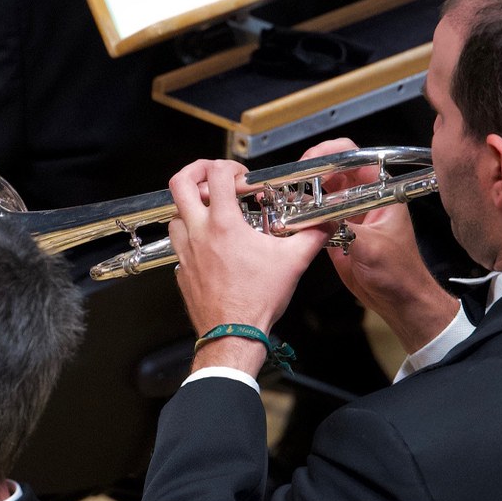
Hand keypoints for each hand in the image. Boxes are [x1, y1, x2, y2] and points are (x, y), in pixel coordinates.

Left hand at [166, 158, 329, 376]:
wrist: (233, 334)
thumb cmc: (256, 301)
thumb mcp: (292, 263)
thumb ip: (312, 237)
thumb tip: (326, 225)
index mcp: (223, 224)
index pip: (215, 174)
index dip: (229, 166)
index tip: (241, 176)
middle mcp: (198, 233)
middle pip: (179, 184)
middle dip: (194, 171)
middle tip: (209, 174)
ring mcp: (185, 252)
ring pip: (174, 214)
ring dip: (190, 206)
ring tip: (209, 210)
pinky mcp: (181, 270)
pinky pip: (178, 243)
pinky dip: (189, 235)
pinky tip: (208, 244)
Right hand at [299, 140, 458, 352]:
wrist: (399, 302)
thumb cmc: (399, 273)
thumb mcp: (373, 246)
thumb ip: (344, 226)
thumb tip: (315, 212)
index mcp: (381, 192)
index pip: (355, 158)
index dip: (331, 153)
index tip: (310, 161)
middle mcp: (362, 199)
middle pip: (332, 172)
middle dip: (310, 173)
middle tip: (291, 182)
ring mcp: (347, 215)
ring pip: (320, 194)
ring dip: (302, 195)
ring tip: (285, 199)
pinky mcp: (335, 233)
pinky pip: (314, 218)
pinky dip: (300, 217)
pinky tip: (288, 220)